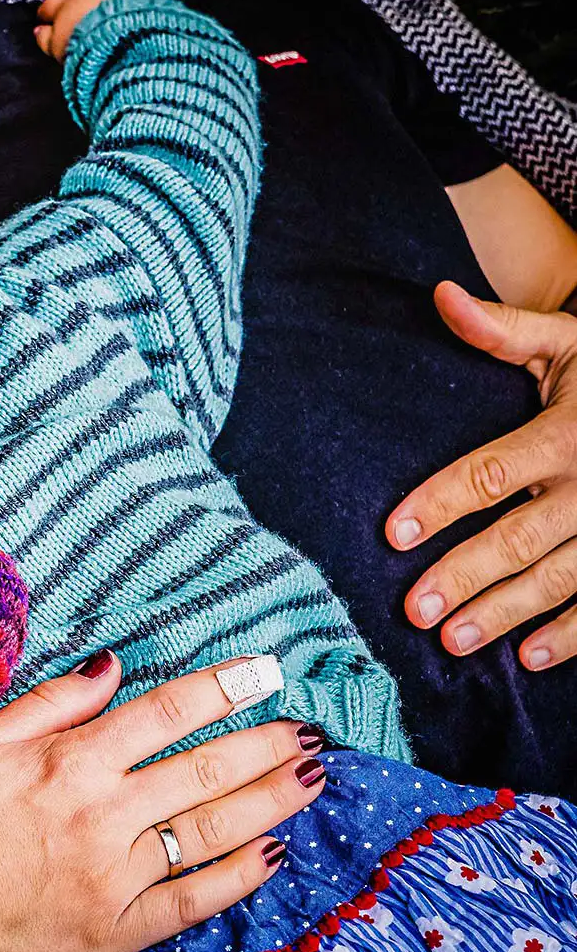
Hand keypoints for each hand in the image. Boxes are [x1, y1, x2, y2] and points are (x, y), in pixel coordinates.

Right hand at [0, 655, 323, 951]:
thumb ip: (51, 703)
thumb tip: (111, 665)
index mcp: (69, 764)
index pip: (164, 713)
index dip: (220, 689)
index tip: (262, 672)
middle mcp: (102, 815)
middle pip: (203, 770)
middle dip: (262, 745)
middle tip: (305, 727)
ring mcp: (116, 876)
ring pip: (210, 831)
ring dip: (268, 801)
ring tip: (310, 777)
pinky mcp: (121, 928)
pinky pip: (194, 900)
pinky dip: (239, 876)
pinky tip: (272, 854)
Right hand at [34, 0, 129, 60]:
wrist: (120, 38)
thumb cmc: (84, 44)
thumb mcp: (56, 48)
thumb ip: (45, 38)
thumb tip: (39, 33)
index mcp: (63, 5)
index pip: (49, 6)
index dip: (46, 14)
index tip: (44, 22)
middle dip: (73, 10)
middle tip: (73, 25)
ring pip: (98, 0)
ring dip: (95, 10)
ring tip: (97, 28)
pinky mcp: (132, 0)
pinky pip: (120, 4)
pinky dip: (116, 14)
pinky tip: (116, 27)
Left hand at [389, 280, 576, 670]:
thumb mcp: (572, 342)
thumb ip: (504, 330)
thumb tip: (441, 295)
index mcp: (567, 434)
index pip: (490, 473)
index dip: (438, 503)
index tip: (392, 532)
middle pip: (519, 537)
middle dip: (464, 574)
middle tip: (413, 609)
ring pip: (561, 577)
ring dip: (508, 613)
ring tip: (454, 640)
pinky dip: (575, 633)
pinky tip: (533, 656)